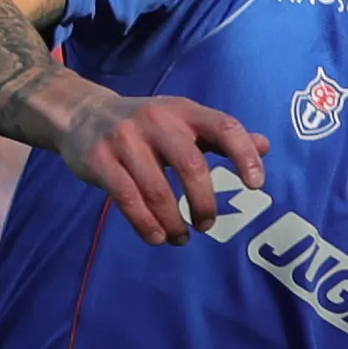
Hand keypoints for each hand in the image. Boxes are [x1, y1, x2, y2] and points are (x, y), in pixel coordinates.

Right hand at [51, 90, 267, 246]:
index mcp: (185, 111)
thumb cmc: (146, 125)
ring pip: (157, 190)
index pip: (224, 127)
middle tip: (207, 224)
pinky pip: (127, 199)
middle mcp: (157, 120)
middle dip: (204, 202)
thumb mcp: (185, 121)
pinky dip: (146, 224)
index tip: (256, 185)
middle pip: (191, 165)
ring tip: (181, 237)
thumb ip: (222, 136)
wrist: (82, 114)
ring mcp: (125, 139)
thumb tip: (266, 144)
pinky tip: (157, 237)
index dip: (244, 155)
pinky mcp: (100, 161)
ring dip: (174, 222)